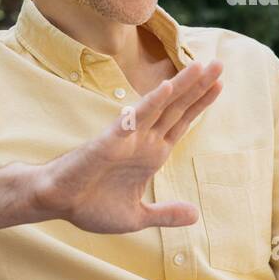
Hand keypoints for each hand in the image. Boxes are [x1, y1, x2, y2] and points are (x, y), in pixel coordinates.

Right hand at [34, 60, 224, 233]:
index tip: (220, 84)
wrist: (58, 203)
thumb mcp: (137, 216)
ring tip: (200, 66)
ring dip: (180, 86)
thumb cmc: (91, 205)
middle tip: (219, 63)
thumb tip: (195, 215)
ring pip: (160, 106)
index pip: (182, 123)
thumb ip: (165, 214)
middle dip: (198, 86)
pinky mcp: (109, 141)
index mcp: (151, 154)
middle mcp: (143, 140)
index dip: (201, 104)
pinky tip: (165, 89)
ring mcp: (128, 138)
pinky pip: (133, 120)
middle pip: (177, 108)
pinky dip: (149, 104)